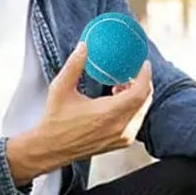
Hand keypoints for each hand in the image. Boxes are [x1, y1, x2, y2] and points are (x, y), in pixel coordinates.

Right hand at [6, 43, 152, 183]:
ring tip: (120, 87)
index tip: (143, 64)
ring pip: (142, 111)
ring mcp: (122, 137)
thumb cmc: (55, 122)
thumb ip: (74, 65)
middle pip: (144, 100)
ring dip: (137, 96)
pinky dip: (133, 109)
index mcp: (107, 114)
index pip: (139, 92)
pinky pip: (136, 121)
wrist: (50, 148)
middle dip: (141, 83)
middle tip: (131, 73)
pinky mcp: (121, 143)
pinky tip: (118, 102)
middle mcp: (119, 127)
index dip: (144, 76)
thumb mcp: (61, 88)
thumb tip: (84, 46)